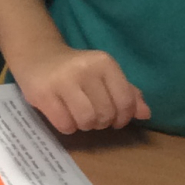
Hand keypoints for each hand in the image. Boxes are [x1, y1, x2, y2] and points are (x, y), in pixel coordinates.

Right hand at [16, 44, 150, 133]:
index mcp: (105, 63)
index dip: (123, 117)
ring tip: (78, 116)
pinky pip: (66, 125)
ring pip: (87, 121)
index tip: (115, 118)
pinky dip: (68, 127)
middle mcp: (86, 69)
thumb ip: (127, 93)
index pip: (125, 101)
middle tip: (93, 115)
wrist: (37, 56)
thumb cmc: (76, 70)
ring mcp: (63, 81)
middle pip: (106, 114)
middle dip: (101, 122)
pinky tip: (64, 116)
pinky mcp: (44, 94)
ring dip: (85, 125)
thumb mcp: (104, 75)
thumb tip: (146, 114)